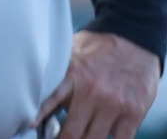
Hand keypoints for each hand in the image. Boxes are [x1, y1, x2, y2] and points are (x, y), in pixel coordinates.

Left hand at [34, 31, 159, 138]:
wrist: (135, 38)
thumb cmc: (98, 47)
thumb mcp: (72, 52)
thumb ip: (59, 73)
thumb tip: (36, 87)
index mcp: (74, 75)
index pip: (50, 101)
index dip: (40, 118)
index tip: (31, 127)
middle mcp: (93, 92)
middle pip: (72, 132)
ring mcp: (114, 105)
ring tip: (76, 138)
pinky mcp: (133, 113)